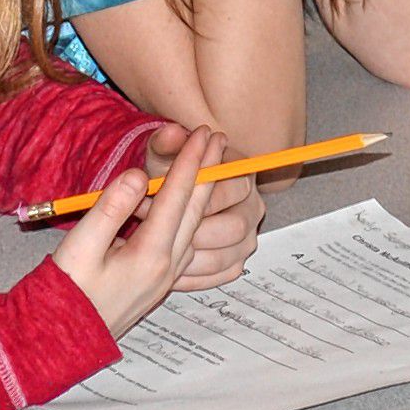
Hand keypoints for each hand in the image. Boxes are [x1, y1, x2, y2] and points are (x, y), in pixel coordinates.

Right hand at [52, 126, 223, 335]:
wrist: (62, 337)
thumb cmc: (65, 291)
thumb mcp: (80, 246)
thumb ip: (110, 208)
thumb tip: (138, 176)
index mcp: (150, 254)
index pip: (177, 197)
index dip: (190, 161)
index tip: (201, 133)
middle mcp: (167, 265)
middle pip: (195, 209)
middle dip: (208, 170)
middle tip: (218, 138)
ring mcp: (168, 275)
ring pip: (196, 225)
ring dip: (205, 191)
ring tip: (214, 164)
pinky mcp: (161, 280)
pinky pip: (190, 242)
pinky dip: (196, 216)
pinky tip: (201, 209)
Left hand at [144, 121, 262, 290]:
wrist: (172, 195)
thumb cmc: (168, 173)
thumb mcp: (162, 155)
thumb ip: (165, 143)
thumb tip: (171, 133)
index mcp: (241, 174)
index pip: (229, 189)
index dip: (193, 199)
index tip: (157, 203)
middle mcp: (252, 206)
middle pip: (233, 228)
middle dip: (193, 233)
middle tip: (159, 233)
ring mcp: (248, 236)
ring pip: (227, 257)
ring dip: (191, 257)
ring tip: (158, 250)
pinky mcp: (237, 260)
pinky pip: (222, 275)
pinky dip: (196, 276)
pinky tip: (168, 270)